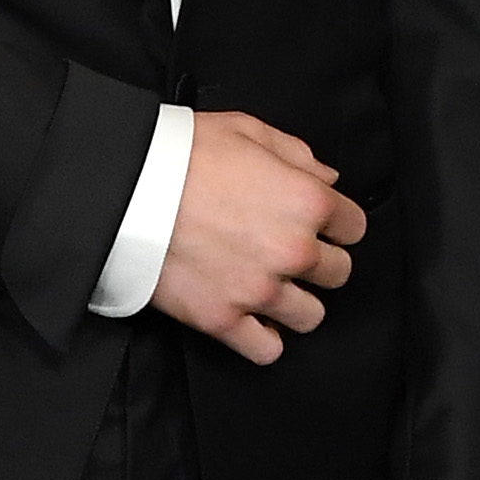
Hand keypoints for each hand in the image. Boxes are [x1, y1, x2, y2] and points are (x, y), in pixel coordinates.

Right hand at [150, 109, 366, 363]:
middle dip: (318, 262)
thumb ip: (297, 154)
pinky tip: (252, 320)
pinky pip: (267, 349)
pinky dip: (264, 339)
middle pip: (337, 273)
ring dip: (295, 302)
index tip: (318, 224)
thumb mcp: (246, 130)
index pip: (355, 226)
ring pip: (310, 316)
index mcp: (307, 202)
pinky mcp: (223, 319)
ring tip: (271, 288)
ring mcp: (259, 290)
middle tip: (288, 252)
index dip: (337, 223)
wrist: (124, 188)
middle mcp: (293, 251)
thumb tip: (327, 176)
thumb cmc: (181, 154)